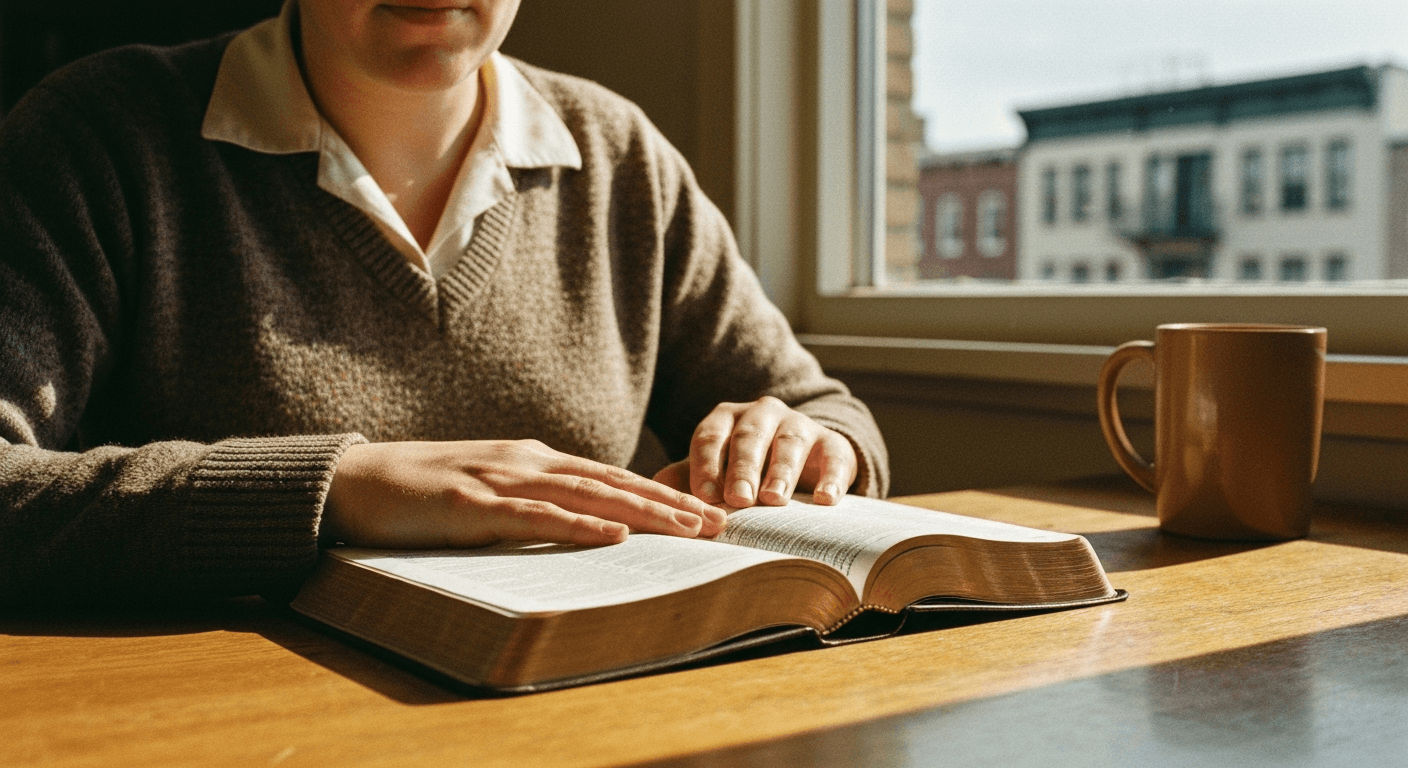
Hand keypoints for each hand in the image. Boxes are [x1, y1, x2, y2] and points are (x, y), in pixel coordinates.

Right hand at [322, 440, 726, 547]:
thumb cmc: (423, 492)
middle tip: (718, 524)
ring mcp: (500, 479)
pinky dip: (578, 525)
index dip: (661, 494)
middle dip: (670, 503)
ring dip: (643, 513)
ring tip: (687, 529)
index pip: (612, 478)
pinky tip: (612, 535)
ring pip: (587, 494)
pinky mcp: (471, 503)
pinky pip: (534, 516)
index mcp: (534, 460)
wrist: (354, 481)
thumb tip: (584, 526)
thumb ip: (534, 504)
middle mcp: (527, 462)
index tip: (705, 513)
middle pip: (613, 482)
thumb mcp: (490, 493)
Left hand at [653, 397, 857, 506]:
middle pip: (749, 438)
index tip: (704, 495)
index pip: (710, 436)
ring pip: (789, 442)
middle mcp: (762, 415)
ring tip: (774, 500)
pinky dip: (831, 478)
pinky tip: (824, 500)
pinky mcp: (833, 443)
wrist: (803, 461)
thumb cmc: (746, 470)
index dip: (706, 464)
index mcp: (726, 419)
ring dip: (781, 471)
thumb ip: (686, 480)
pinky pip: (834, 456)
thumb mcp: (716, 471)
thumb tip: (650, 496)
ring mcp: (799, 425)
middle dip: (742, 469)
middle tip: (737, 498)